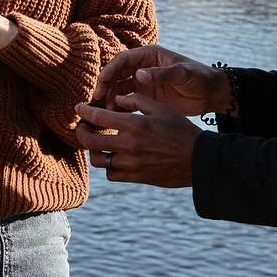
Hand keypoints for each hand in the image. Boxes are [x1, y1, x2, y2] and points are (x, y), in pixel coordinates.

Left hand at [74, 93, 199, 187]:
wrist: (198, 159)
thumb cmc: (181, 130)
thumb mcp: (161, 108)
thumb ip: (137, 100)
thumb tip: (117, 98)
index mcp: (134, 124)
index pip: (98, 117)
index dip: (83, 112)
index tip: (78, 109)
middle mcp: (129, 145)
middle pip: (90, 141)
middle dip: (81, 133)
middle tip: (82, 128)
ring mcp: (131, 164)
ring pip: (98, 160)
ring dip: (94, 151)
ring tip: (98, 144)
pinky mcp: (135, 177)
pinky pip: (111, 174)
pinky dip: (109, 166)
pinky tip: (114, 158)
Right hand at [91, 44, 231, 117]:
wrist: (212, 94)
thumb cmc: (200, 78)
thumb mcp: (182, 74)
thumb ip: (162, 74)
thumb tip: (139, 74)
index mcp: (150, 56)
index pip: (123, 60)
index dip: (110, 70)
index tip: (102, 82)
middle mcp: (143, 68)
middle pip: (117, 74)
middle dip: (106, 85)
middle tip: (98, 99)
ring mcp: (144, 83)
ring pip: (120, 88)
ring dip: (110, 97)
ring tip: (105, 110)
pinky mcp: (147, 98)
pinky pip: (128, 101)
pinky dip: (119, 108)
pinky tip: (114, 117)